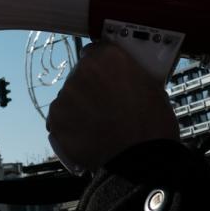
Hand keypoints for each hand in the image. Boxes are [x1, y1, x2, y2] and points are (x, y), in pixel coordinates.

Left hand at [47, 41, 179, 172]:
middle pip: (81, 74)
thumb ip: (130, 75)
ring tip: (98, 125)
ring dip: (79, 107)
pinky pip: (60, 119)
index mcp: (108, 57)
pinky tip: (86, 136)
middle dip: (91, 87)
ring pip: (70, 97)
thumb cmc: (153, 124)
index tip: (108, 77)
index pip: (97, 51)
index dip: (103, 66)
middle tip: (106, 106)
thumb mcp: (151, 86)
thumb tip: (123, 79)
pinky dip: (70, 126)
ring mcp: (66, 96)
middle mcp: (82, 71)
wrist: (142, 159)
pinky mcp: (55, 120)